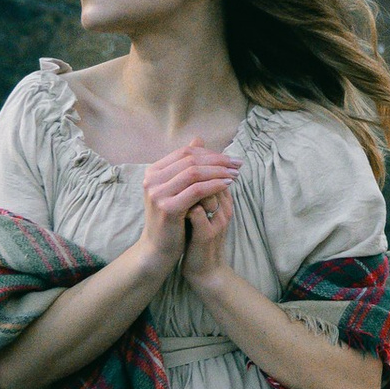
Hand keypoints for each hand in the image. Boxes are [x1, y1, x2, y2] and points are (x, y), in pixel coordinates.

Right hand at [138, 141, 238, 279]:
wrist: (158, 249)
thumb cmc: (172, 218)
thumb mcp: (178, 189)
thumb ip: (186, 166)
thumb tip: (199, 139)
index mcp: (153, 172)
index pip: (185, 152)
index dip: (210, 153)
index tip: (230, 158)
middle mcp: (151, 180)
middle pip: (191, 160)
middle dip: (218, 160)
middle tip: (238, 163)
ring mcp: (157, 193)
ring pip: (194, 173)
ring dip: (219, 171)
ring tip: (236, 173)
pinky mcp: (167, 208)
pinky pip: (197, 190)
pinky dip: (215, 185)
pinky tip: (228, 185)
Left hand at [181, 175, 234, 284]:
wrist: (204, 270)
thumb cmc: (200, 240)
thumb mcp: (203, 214)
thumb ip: (199, 194)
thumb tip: (187, 173)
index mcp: (224, 203)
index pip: (216, 173)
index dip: (199, 166)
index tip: (179, 167)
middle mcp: (224, 209)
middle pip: (213, 178)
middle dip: (192, 173)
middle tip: (173, 174)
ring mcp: (217, 222)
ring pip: (205, 192)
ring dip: (187, 189)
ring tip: (173, 189)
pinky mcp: (207, 235)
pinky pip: (197, 212)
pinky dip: (184, 206)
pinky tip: (173, 206)